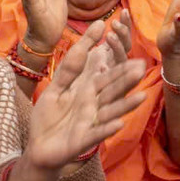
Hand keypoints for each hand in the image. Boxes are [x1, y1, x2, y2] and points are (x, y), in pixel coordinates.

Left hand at [22, 20, 147, 171]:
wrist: (37, 148)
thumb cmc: (49, 117)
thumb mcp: (56, 87)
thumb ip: (71, 66)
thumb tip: (92, 32)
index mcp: (88, 93)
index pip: (107, 77)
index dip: (120, 68)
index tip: (137, 57)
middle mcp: (94, 107)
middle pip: (112, 92)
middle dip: (126, 82)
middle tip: (142, 69)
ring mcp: (90, 123)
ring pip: (110, 112)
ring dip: (126, 106)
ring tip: (141, 97)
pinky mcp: (83, 140)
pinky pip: (96, 134)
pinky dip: (106, 129)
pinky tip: (118, 123)